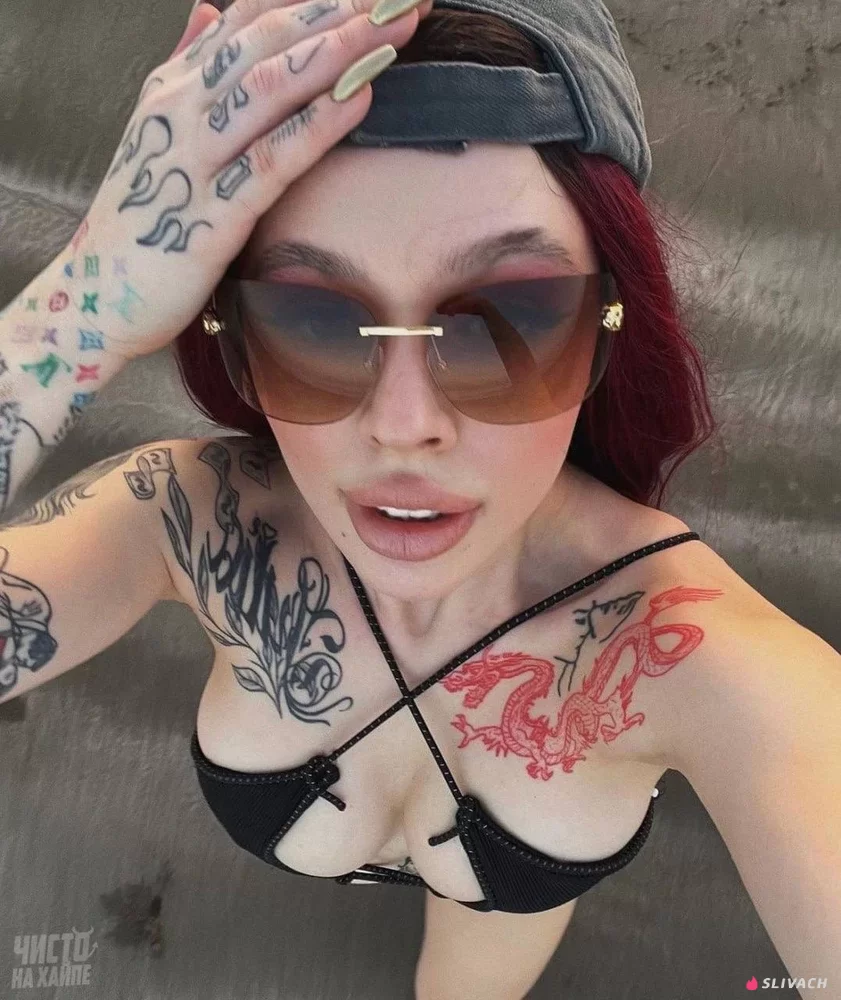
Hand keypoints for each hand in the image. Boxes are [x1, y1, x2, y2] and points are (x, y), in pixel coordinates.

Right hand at [71, 0, 431, 358]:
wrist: (99, 296)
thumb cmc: (141, 220)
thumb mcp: (158, 133)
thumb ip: (187, 69)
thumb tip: (209, 9)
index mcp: (175, 88)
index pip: (247, 17)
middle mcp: (181, 110)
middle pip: (265, 40)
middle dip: (337, 13)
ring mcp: (193, 160)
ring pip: (267, 87)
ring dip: (335, 54)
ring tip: (392, 31)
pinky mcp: (209, 217)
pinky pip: (269, 161)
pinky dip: (314, 127)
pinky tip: (357, 100)